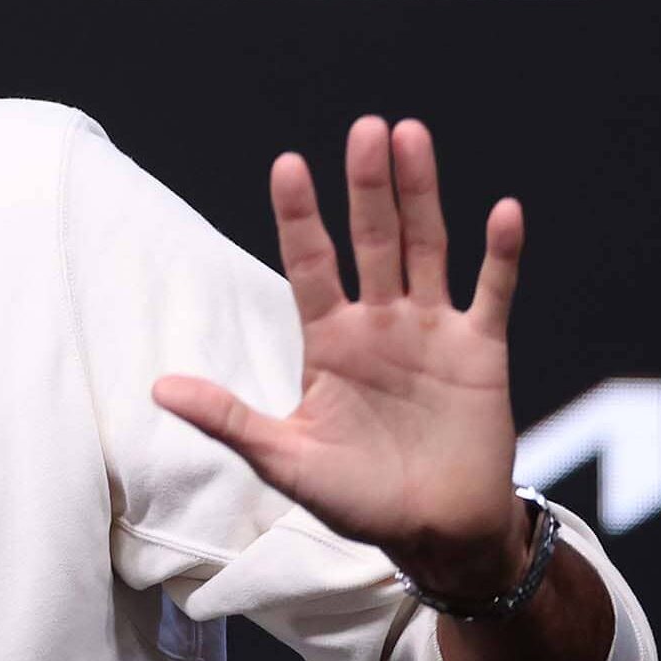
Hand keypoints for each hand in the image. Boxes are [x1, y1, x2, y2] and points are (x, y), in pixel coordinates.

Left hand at [152, 117, 532, 595]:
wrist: (432, 533)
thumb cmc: (355, 498)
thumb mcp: (284, 459)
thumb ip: (228, 418)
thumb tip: (157, 390)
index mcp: (329, 339)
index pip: (309, 262)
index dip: (300, 216)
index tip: (287, 165)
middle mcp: (379, 322)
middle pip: (373, 239)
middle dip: (367, 185)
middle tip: (365, 127)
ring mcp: (431, 330)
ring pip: (426, 247)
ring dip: (421, 194)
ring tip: (411, 136)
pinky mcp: (481, 352)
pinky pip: (493, 293)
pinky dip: (500, 255)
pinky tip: (503, 211)